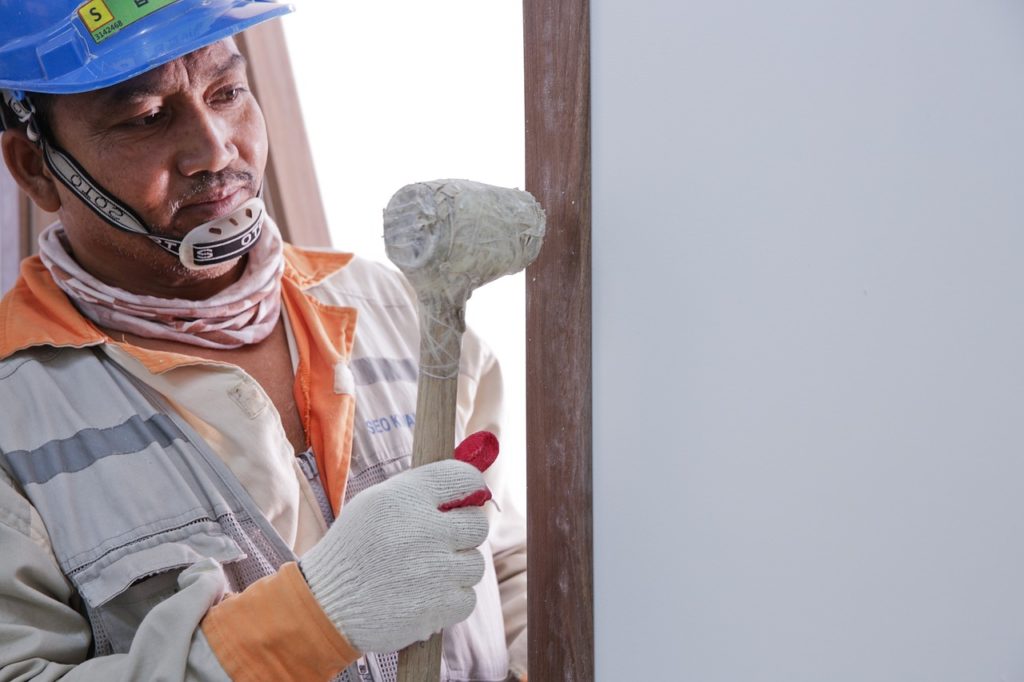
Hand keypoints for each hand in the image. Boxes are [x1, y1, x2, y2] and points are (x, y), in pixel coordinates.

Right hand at [299, 459, 489, 652]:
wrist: (326, 604)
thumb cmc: (355, 548)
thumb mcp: (375, 502)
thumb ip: (420, 490)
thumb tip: (471, 485)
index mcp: (406, 496)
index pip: (465, 478)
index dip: (471, 487)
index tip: (466, 499)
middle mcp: (424, 529)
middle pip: (478, 523)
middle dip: (463, 533)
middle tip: (439, 542)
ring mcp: (435, 569)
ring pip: (475, 564)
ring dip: (455, 569)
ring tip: (423, 573)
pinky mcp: (439, 605)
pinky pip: (467, 597)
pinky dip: (450, 600)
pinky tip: (424, 596)